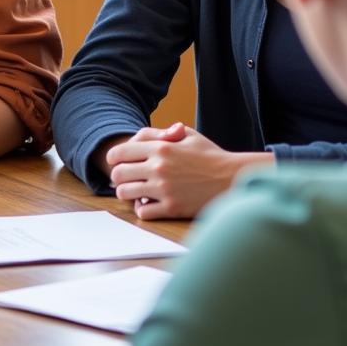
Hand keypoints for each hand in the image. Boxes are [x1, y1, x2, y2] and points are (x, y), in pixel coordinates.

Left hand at [107, 123, 273, 219]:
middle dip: (119, 177)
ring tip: (137, 192)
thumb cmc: (210, 155)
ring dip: (128, 193)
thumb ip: (160, 133)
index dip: (114, 159)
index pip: (120, 153)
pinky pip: (142, 212)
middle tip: (126, 179)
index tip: (118, 163)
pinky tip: (151, 204)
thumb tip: (137, 138)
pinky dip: (143, 209)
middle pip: (118, 174)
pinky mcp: (171, 208)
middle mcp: (159, 167)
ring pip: (125, 194)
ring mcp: (164, 189)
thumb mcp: (187, 135)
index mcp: (161, 147)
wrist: (231, 178)